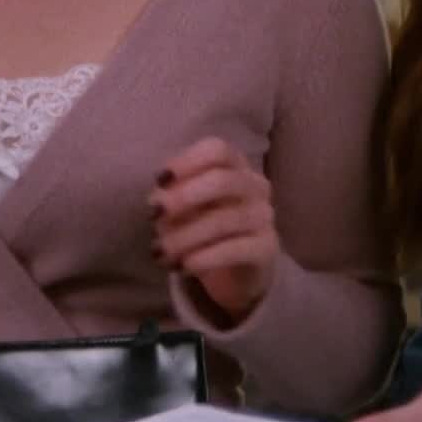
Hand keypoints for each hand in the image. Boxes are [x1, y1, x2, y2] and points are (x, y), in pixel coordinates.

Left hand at [150, 137, 279, 324]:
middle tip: (154, 215)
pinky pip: (235, 249)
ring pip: (224, 220)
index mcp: (234, 166)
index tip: (160, 180)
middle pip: (223, 180)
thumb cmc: (204, 228)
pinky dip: (204, 258)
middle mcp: (255, 186)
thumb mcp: (183, 209)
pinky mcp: (267, 248)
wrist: (236, 270)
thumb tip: (159, 199)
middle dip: (184, 197)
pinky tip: (182, 267)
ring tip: (159, 253)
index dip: (187, 162)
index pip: (217, 150)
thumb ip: (172, 197)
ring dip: (185, 237)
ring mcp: (264, 216)